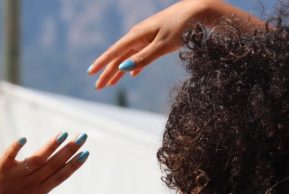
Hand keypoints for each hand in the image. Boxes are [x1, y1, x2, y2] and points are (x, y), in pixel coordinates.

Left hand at [0, 134, 88, 193]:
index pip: (61, 176)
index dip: (74, 165)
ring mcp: (16, 175)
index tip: (86, 153)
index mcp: (40, 191)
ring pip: (37, 160)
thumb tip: (58, 173)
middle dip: (70, 150)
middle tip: (82, 137)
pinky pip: (9, 156)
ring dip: (51, 147)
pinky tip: (25, 138)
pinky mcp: (0, 168)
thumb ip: (45, 186)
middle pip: (54, 164)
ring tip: (64, 135)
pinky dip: (16, 148)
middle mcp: (30, 182)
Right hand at [87, 0, 263, 89]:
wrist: (198, 12)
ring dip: (119, 70)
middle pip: (119, 56)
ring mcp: (148, 37)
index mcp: (137, 35)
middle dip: (108, 72)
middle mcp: (139, 35)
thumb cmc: (182, 27)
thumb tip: (123, 68)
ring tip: (111, 83)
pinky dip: (135, 65)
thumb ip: (144, 57)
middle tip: (98, 87)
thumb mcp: (163, 45)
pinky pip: (141, 55)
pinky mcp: (157, 39)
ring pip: (129, 56)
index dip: (102, 64)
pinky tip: (132, 73)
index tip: (90, 75)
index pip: (115, 52)